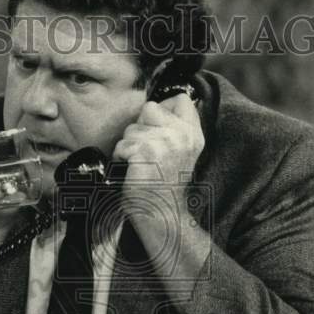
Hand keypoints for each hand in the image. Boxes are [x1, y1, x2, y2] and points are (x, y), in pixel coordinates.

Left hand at [113, 93, 203, 240]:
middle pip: (150, 108)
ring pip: (131, 129)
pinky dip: (120, 157)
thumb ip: (175, 129)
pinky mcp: (145, 153)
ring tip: (140, 164)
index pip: (181, 99)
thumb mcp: (182, 153)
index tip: (157, 129)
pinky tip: (132, 170)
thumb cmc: (165, 186)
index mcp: (193, 134)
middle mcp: (182, 136)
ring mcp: (164, 143)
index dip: (163, 108)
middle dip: (141, 127)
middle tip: (146, 151)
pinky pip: (122, 145)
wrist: (162, 214)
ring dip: (129, 146)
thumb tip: (154, 109)